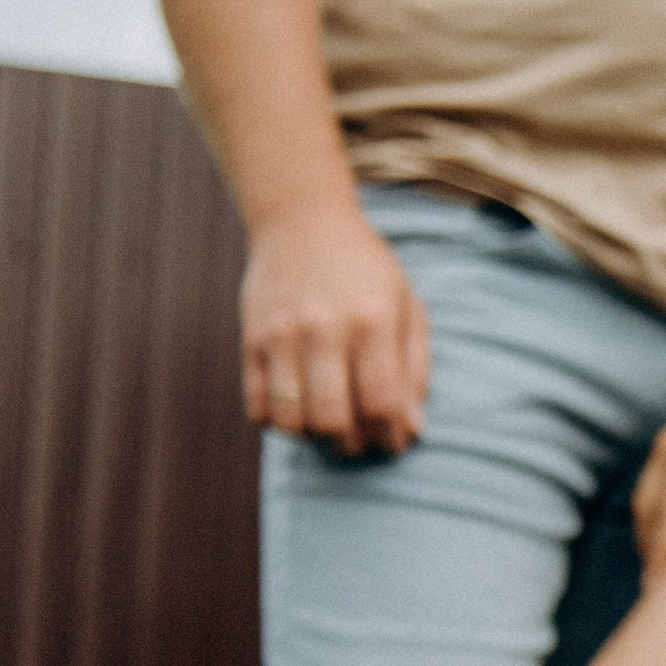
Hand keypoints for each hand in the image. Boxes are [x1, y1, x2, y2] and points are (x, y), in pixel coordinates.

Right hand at [241, 200, 428, 452]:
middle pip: (332, 420)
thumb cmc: (365, 269)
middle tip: (361, 442)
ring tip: (330, 429)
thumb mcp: (406, 306)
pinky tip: (298, 410)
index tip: (395, 442)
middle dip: (352, 445)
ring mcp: (281, 335)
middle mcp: (323, 329)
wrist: (302, 220)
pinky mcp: (250, 340)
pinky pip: (257, 406)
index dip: (390, 435)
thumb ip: (414, 369)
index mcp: (372, 321)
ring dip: (314, 438)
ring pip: (291, 420)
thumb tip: (411, 429)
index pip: (381, 403)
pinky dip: (277, 422)